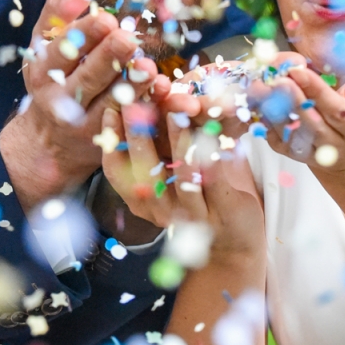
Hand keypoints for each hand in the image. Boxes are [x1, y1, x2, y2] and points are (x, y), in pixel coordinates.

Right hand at [0, 0, 142, 206]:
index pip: (62, 49)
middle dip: (108, 57)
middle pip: (88, 77)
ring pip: (111, 102)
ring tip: (148, 68)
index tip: (106, 18)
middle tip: (127, 39)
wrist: (50, 139)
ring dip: (132, 85)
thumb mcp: (45, 42)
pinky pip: (131, 120)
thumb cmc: (54, 75)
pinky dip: (149, 105)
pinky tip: (164, 90)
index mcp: (42, 68)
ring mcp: (83, 123)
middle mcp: (59, 98)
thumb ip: (61, 10)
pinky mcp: (107, 138)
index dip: (84, 33)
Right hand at [101, 97, 263, 262]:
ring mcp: (193, 214)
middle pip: (143, 173)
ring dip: (175, 141)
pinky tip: (208, 133)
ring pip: (180, 177)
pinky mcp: (222, 212)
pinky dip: (208, 156)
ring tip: (175, 111)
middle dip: (137, 134)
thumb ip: (156, 146)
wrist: (233, 242)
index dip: (111, 141)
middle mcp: (162, 211)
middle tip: (136, 102)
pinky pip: (213, 181)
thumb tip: (143, 103)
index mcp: (142, 201)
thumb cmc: (197, 200)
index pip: (116, 172)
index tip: (111, 110)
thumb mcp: (170, 176)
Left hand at [258, 66, 344, 180]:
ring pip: (292, 134)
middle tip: (276, 78)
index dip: (317, 91)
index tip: (299, 70)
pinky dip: (267, 123)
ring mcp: (314, 153)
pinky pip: (279, 140)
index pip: (337, 110)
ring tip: (264, 87)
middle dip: (293, 100)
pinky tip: (261, 103)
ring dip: (276, 110)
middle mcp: (336, 145)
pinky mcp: (296, 156)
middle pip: (312, 124)